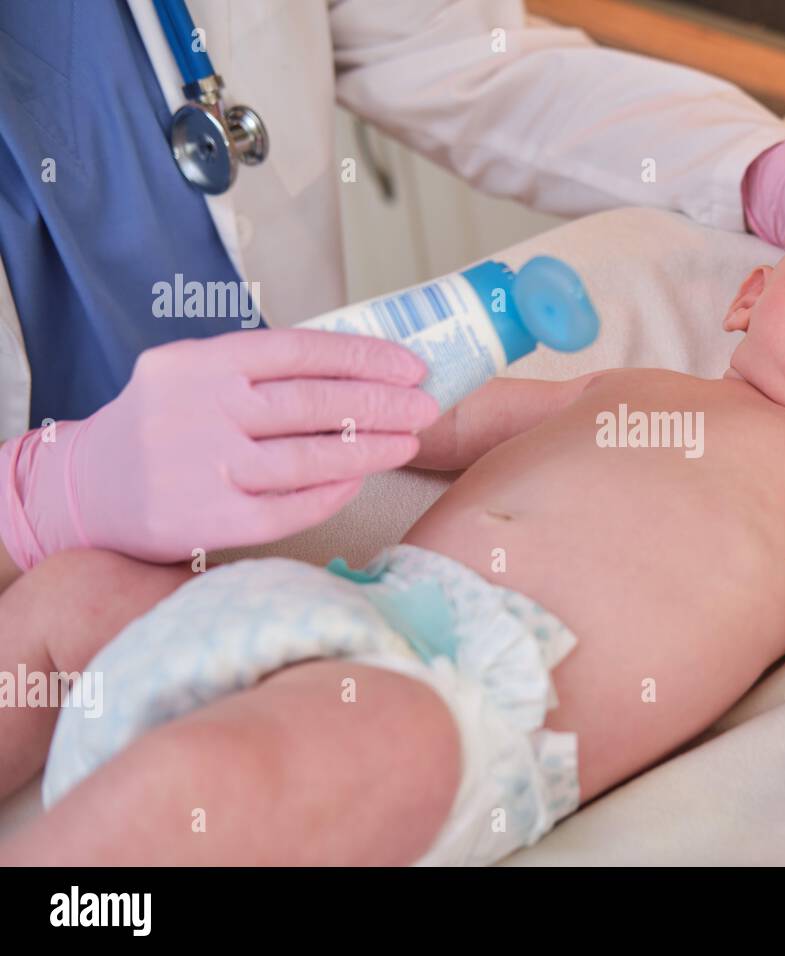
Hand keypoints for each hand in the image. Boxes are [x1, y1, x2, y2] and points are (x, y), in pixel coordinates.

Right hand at [0, 329, 440, 567]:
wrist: (85, 488)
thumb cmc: (164, 424)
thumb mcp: (195, 375)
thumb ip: (260, 370)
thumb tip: (361, 368)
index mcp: (199, 362)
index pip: (298, 350)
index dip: (363, 357)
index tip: (411, 366)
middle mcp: (198, 410)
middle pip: (310, 404)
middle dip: (381, 403)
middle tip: (427, 407)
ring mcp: (200, 467)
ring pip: (305, 458)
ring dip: (368, 450)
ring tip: (407, 443)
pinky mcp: (204, 520)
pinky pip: (286, 508)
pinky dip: (330, 493)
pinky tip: (359, 481)